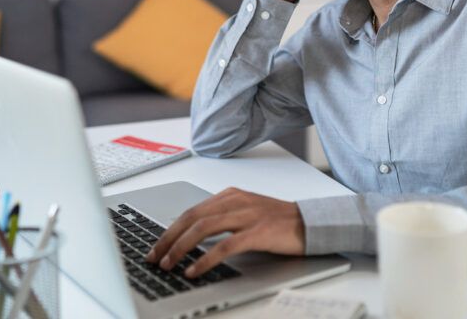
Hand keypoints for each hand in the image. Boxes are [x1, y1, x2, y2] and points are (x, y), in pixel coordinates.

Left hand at [144, 188, 305, 277]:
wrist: (311, 222)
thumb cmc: (279, 221)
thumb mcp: (247, 211)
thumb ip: (223, 217)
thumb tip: (192, 235)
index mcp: (230, 195)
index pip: (192, 210)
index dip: (171, 228)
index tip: (157, 245)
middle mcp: (235, 201)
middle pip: (192, 217)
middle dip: (168, 238)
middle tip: (155, 256)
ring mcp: (247, 215)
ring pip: (203, 228)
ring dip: (181, 247)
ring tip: (169, 264)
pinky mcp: (258, 232)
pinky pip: (224, 246)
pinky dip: (205, 259)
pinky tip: (194, 270)